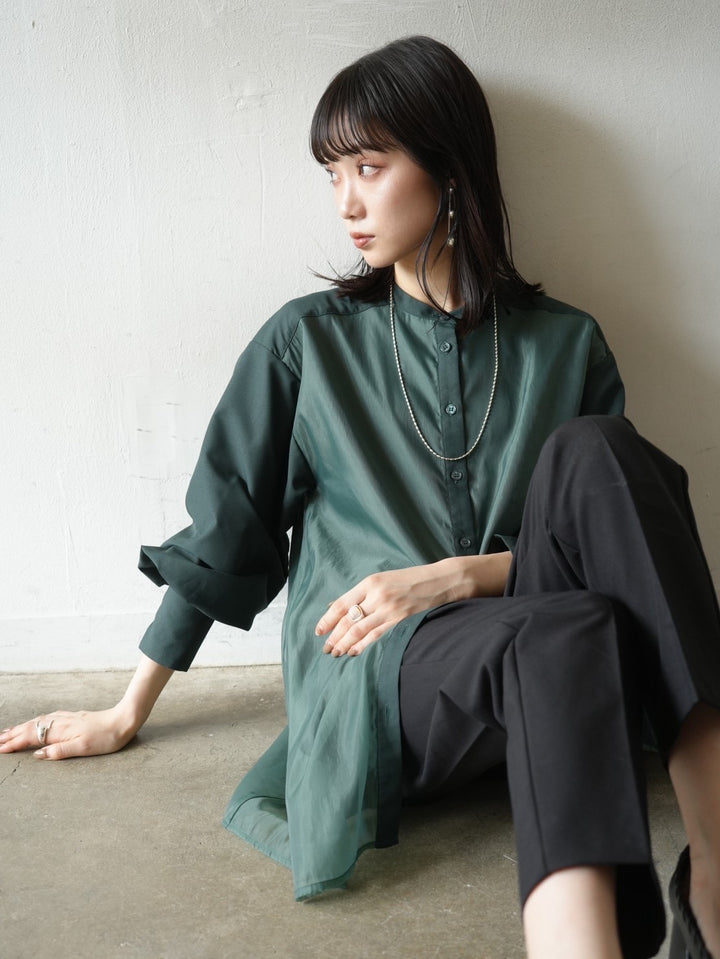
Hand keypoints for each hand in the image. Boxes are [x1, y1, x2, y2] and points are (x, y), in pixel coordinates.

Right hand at [0, 653, 173, 760]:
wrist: (124, 720)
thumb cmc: (106, 737)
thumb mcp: (83, 748)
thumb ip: (59, 751)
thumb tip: (38, 755)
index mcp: (61, 731)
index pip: (32, 736)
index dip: (15, 743)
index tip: (1, 748)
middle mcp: (61, 722)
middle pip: (32, 727)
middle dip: (13, 734)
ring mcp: (67, 718)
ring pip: (39, 722)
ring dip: (23, 727)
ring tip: (9, 732)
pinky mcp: (74, 718)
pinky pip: (48, 719)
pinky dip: (36, 722)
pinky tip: (37, 722)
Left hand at [315, 552, 511, 657]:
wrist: (441, 580)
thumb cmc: (410, 579)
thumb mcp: (382, 579)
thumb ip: (360, 594)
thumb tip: (335, 606)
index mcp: (370, 583)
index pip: (341, 605)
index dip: (327, 620)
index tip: (318, 632)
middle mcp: (377, 595)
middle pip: (347, 620)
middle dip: (334, 636)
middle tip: (325, 648)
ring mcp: (389, 608)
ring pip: (359, 630)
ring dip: (344, 643)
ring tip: (335, 653)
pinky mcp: (401, 619)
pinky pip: (376, 635)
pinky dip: (362, 645)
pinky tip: (353, 652)